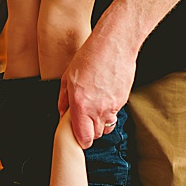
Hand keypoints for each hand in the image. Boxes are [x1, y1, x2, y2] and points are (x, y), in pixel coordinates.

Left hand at [60, 31, 135, 147]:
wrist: (115, 45)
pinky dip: (109, 109)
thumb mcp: (68, 77)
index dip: (81, 140)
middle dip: (90, 131)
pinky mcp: (123, 100)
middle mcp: (97, 109)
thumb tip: (62, 113)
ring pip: (106, 126)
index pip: (83, 137)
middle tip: (84, 118)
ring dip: (100, 122)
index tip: (79, 136)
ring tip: (95, 106)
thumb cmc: (90, 56)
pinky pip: (115, 112)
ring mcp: (112, 106)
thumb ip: (63, 99)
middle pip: (96, 135)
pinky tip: (104, 95)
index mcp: (80, 104)